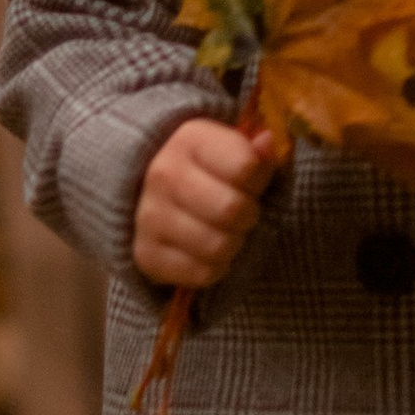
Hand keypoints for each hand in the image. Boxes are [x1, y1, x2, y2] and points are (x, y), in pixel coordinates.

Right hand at [134, 119, 275, 289]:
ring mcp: (149, 216)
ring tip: (225, 232)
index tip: (249, 181)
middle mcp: (162, 174)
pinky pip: (202, 274)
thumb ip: (258, 151)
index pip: (246, 166)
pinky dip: (214, 268)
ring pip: (218, 246)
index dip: (259, 179)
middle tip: (240, 212)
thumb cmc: (211, 173)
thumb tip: (268, 142)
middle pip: (232, 209)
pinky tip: (207, 252)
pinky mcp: (145, 254)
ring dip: (232, 244)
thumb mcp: (235, 150)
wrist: (158, 197)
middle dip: (247, 215)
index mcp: (189, 140)